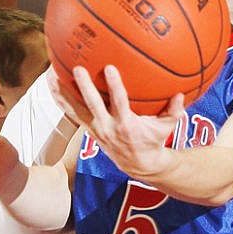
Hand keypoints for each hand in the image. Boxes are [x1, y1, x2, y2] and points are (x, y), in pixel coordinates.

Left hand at [48, 65, 184, 182]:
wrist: (140, 164)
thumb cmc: (155, 140)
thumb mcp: (168, 127)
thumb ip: (174, 110)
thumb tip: (181, 93)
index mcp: (127, 125)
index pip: (119, 103)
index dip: (114, 86)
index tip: (109, 68)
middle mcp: (108, 127)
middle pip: (93, 104)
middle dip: (85, 87)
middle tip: (77, 68)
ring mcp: (96, 129)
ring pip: (76, 109)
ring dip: (64, 92)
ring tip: (51, 75)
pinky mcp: (89, 129)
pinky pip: (71, 113)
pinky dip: (61, 99)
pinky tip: (51, 85)